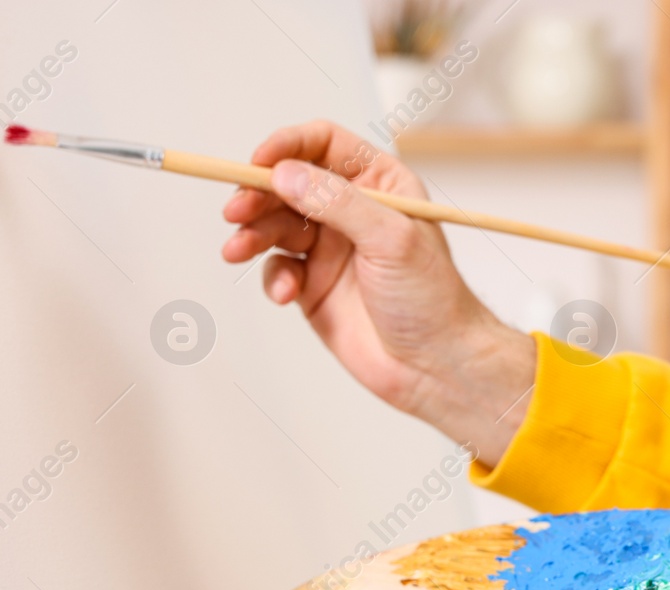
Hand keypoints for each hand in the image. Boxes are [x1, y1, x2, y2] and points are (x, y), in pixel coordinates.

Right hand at [221, 121, 536, 464]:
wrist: (433, 366)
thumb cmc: (431, 299)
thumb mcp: (391, 239)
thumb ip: (337, 202)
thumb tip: (286, 174)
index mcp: (379, 184)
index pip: (323, 144)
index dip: (287, 147)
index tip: (257, 164)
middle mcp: (350, 210)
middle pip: (289, 183)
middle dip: (258, 194)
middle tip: (235, 211)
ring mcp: (329, 248)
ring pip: (276, 225)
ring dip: (253, 235)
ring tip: (237, 251)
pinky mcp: (313, 285)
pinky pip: (278, 268)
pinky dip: (273, 277)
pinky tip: (284, 294)